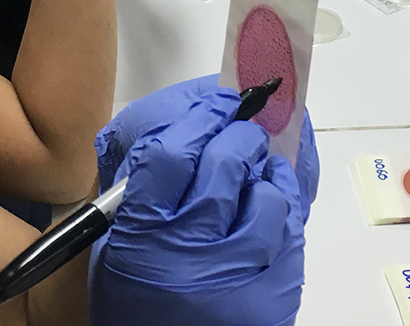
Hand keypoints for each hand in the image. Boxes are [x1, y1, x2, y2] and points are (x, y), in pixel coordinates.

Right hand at [89, 90, 306, 325]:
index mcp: (141, 236)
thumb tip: (185, 129)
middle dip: (238, 136)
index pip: (171, 153)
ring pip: (266, 193)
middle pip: (224, 163)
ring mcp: (238, 273)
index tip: (217, 103)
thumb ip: (141, 190)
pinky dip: (283, 203)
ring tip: (254, 175)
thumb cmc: (142, 306)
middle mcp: (189, 252)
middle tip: (241, 131)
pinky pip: (291, 226)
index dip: (200, 116)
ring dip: (262, 173)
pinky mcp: (275, 290)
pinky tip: (270, 201)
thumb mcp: (118, 248)